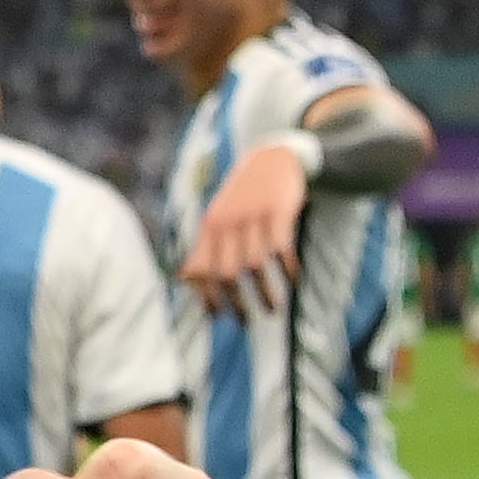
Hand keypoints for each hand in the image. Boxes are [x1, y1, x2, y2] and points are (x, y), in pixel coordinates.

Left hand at [179, 138, 307, 316]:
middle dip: (236, 302)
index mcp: (209, 226)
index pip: (201, 269)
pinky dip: (287, 268)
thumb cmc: (243, 196)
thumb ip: (204, 246)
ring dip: (265, 292)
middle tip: (245, 322)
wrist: (273, 157)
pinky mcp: (279, 211)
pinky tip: (294, 281)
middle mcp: (227, 222)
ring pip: (255, 266)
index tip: (218, 317)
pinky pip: (281, 248)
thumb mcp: (217, 216)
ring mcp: (253, 217)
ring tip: (273, 309)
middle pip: (227, 273)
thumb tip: (185, 281)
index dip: (207, 296)